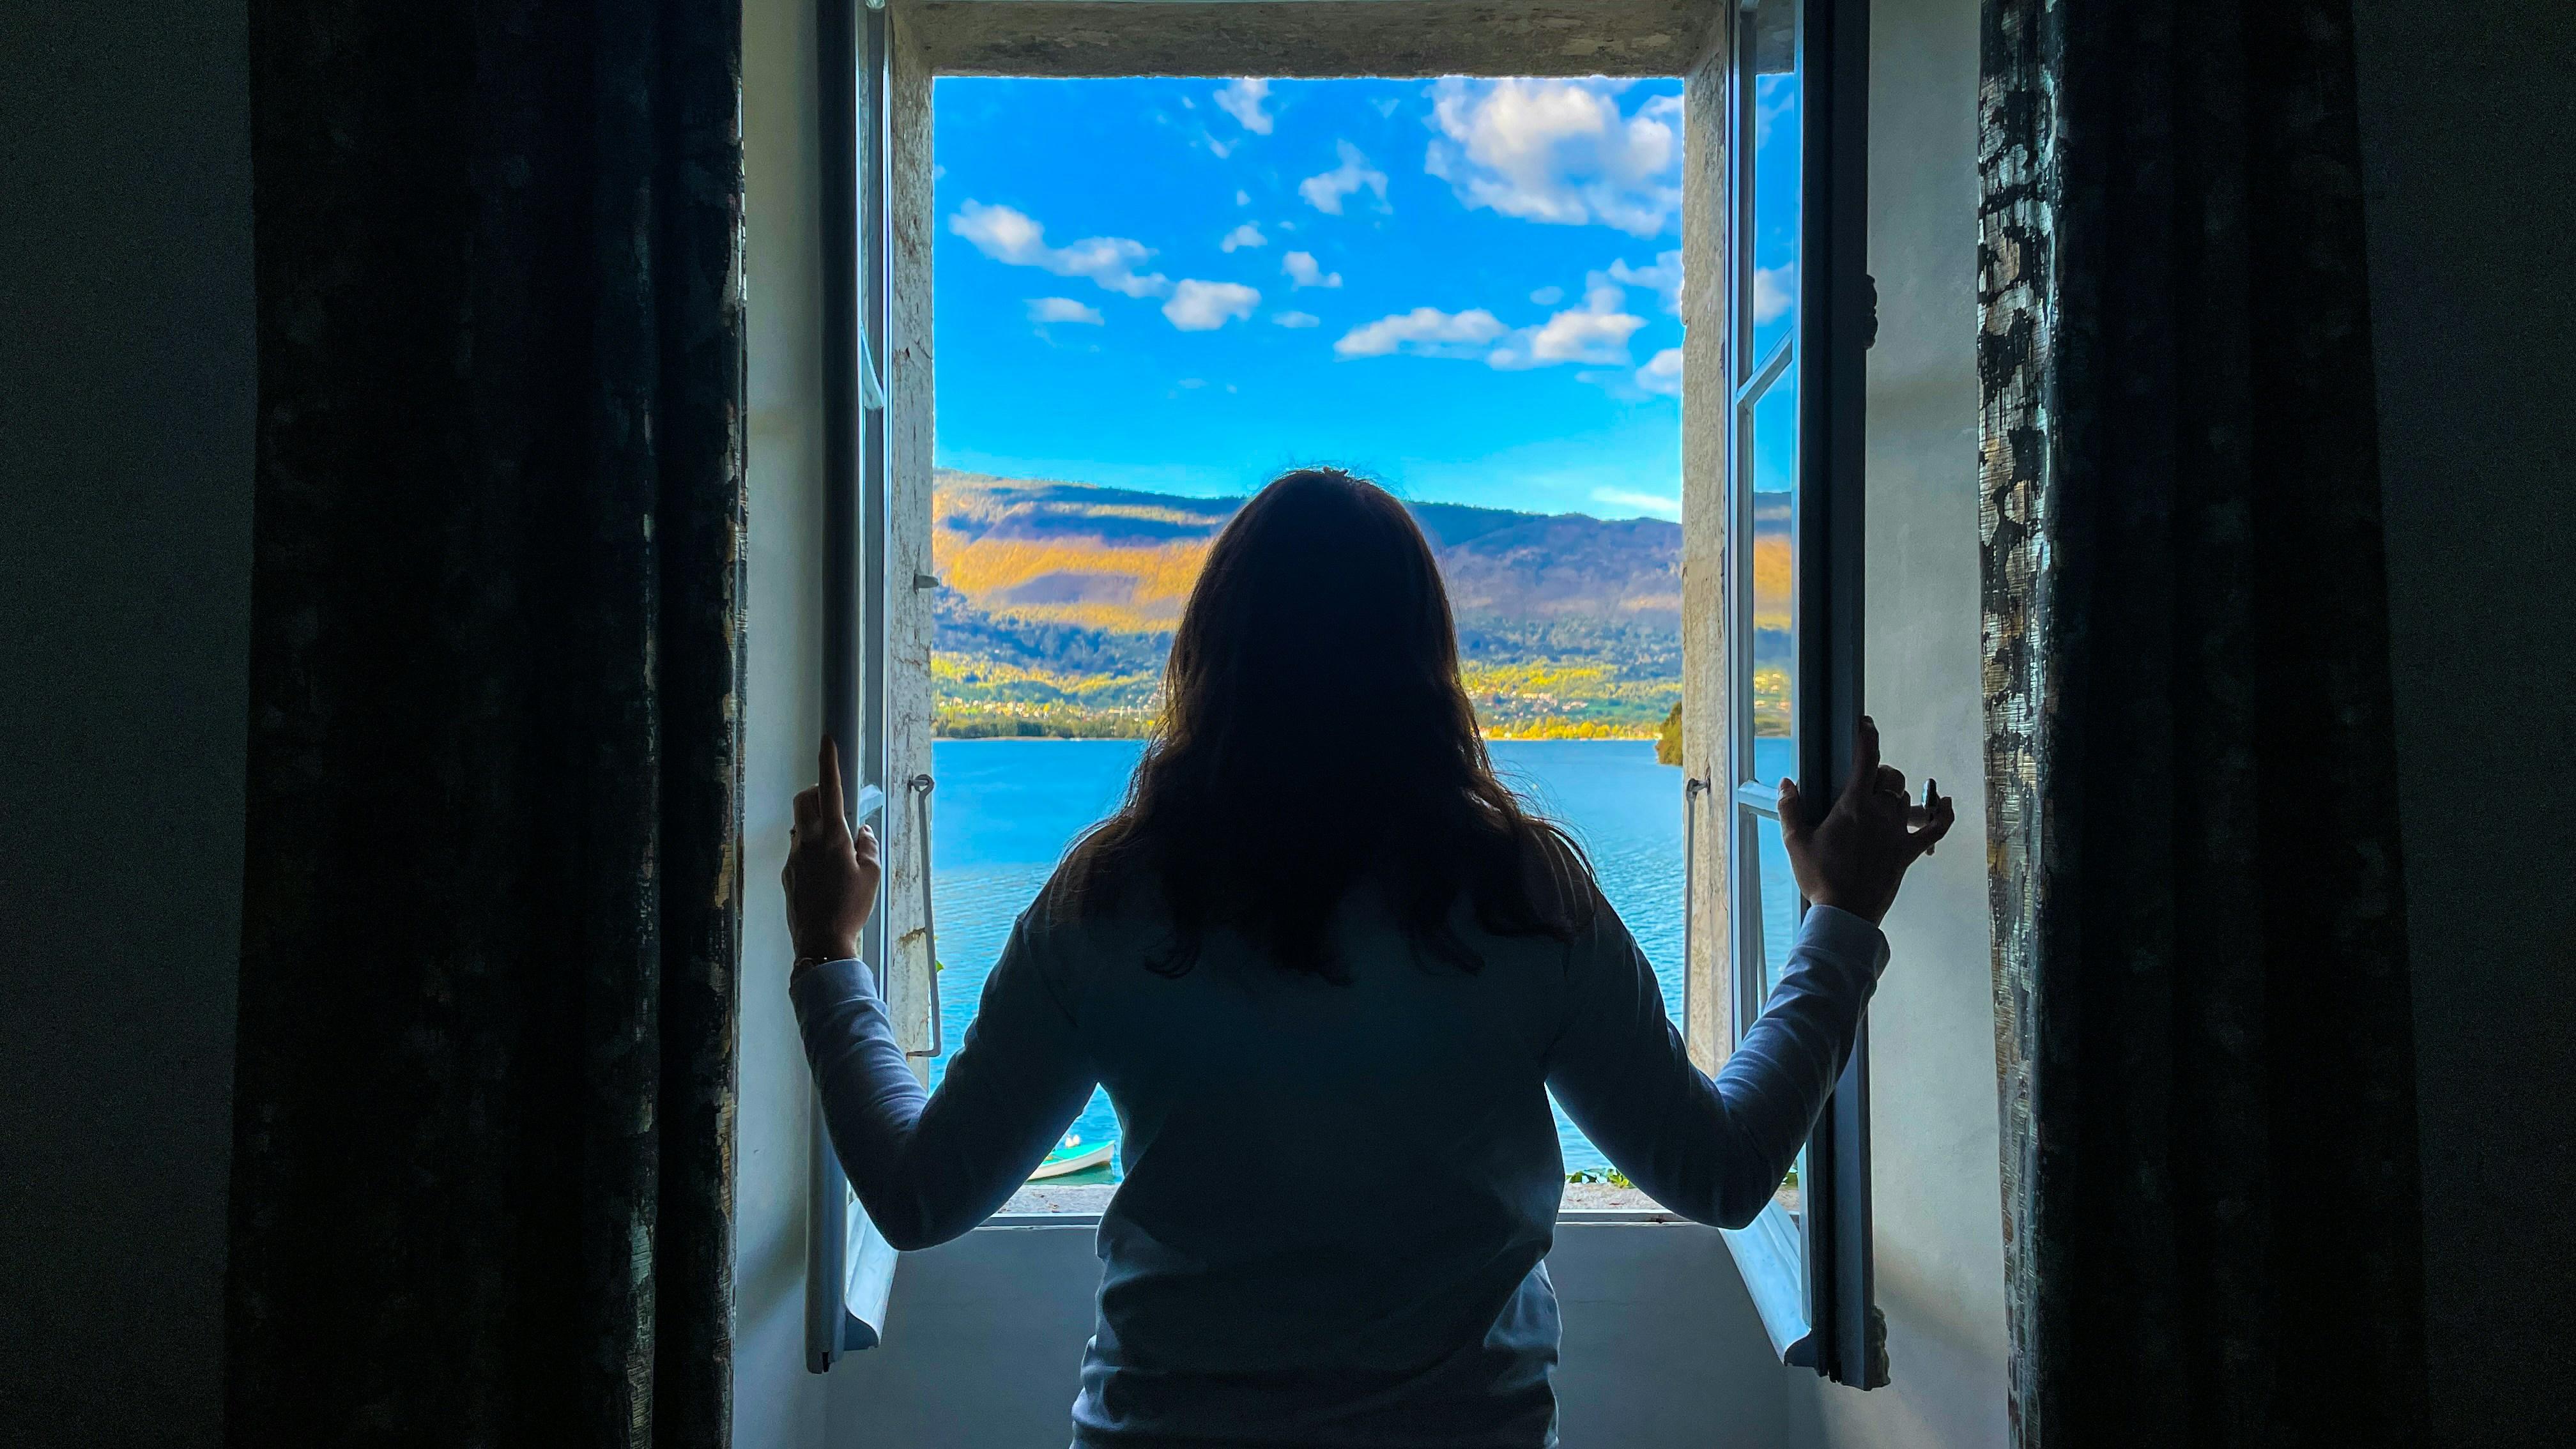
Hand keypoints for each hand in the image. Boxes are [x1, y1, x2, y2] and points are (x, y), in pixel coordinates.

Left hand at [784, 735, 880, 962]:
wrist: (822, 941)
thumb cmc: (851, 908)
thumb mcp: (871, 875)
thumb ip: (868, 846)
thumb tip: (862, 831)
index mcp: (832, 836)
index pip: (830, 789)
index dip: (829, 762)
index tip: (827, 740)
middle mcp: (808, 841)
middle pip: (805, 799)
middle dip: (817, 792)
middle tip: (836, 804)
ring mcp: (793, 857)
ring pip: (800, 824)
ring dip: (814, 822)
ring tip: (835, 845)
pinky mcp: (787, 874)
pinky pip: (798, 849)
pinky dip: (811, 849)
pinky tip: (826, 872)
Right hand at [1777, 716, 1954, 926]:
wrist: (1845, 914)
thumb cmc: (1819, 879)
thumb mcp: (1795, 843)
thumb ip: (1790, 809)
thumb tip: (1787, 782)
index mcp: (1853, 807)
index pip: (1866, 760)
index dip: (1868, 737)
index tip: (1866, 723)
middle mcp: (1880, 813)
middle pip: (1890, 777)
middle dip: (1879, 772)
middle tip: (1864, 782)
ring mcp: (1897, 832)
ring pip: (1906, 797)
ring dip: (1895, 793)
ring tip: (1881, 800)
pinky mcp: (1908, 851)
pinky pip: (1936, 828)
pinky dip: (1944, 814)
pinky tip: (1946, 803)